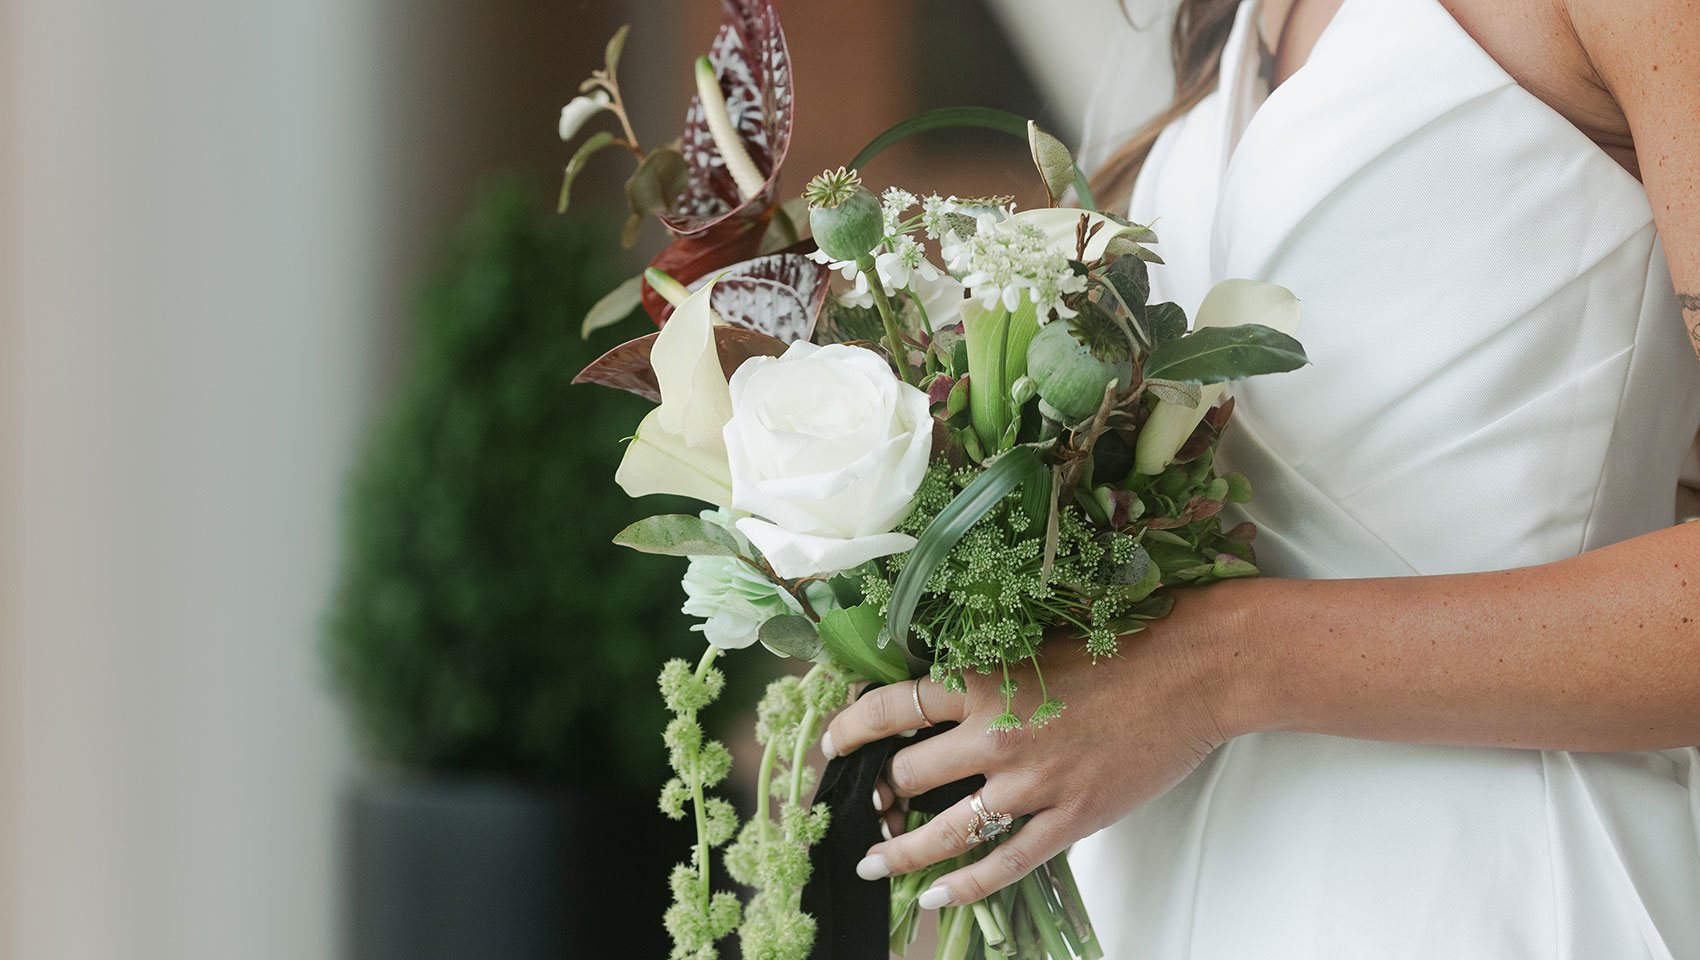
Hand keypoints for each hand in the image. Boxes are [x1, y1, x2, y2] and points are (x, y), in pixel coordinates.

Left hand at [820, 588, 1246, 908]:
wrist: (1194, 669)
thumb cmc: (1122, 644)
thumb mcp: (1035, 643)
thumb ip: (986, 673)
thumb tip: (937, 696)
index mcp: (985, 680)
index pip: (891, 707)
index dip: (849, 729)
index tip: (831, 744)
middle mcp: (997, 734)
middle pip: (908, 775)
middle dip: (880, 795)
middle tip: (867, 807)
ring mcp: (1033, 782)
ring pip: (943, 831)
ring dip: (900, 851)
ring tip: (873, 861)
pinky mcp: (1070, 818)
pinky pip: (1002, 864)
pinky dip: (963, 885)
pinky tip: (934, 894)